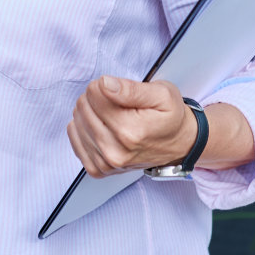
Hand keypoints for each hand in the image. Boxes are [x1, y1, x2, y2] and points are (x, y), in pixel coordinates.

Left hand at [67, 75, 197, 177]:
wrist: (179, 144)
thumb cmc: (170, 118)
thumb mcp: (161, 94)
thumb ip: (131, 89)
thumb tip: (104, 84)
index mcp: (130, 131)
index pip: (94, 93)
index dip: (104, 85)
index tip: (118, 90)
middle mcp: (116, 151)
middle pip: (83, 108)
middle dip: (96, 98)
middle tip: (116, 102)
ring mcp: (107, 163)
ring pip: (76, 122)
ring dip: (89, 113)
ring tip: (111, 114)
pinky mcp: (100, 169)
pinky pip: (75, 141)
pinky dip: (82, 129)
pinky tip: (99, 126)